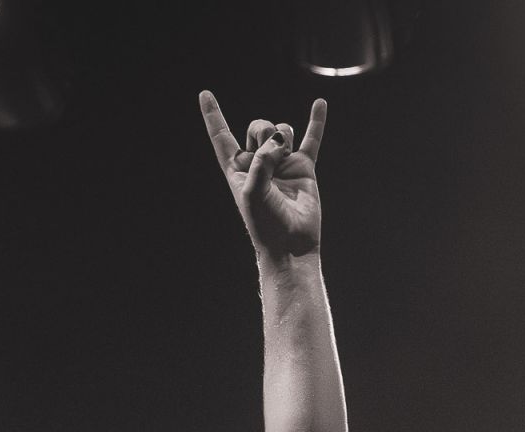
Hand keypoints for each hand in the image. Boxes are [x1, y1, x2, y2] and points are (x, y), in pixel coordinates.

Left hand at [199, 90, 326, 260]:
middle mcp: (258, 163)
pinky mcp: (303, 167)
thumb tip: (281, 139)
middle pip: (259, 127)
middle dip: (264, 132)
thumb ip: (262, 161)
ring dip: (283, 138)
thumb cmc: (265, 224)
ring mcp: (281, 163)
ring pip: (282, 130)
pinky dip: (316, 122)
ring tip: (284, 159)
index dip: (213, 115)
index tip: (204, 94)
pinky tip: (320, 104)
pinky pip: (310, 139)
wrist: (290, 244)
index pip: (221, 137)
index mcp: (237, 169)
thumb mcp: (253, 191)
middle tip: (270, 154)